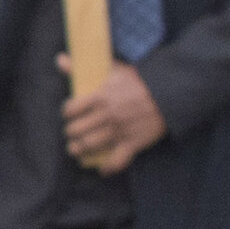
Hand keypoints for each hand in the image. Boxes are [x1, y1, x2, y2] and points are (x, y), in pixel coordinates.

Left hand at [59, 57, 166, 176]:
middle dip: (71, 132)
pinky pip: (116, 161)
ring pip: (89, 146)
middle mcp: (107, 115)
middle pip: (75, 130)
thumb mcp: (112, 69)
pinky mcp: (133, 142)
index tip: (70, 114)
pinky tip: (102, 169)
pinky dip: (108, 167)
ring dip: (79, 150)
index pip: (70, 109)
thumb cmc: (139, 79)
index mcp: (100, 96)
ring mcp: (119, 130)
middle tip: (73, 132)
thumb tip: (59, 59)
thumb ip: (83, 67)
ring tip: (76, 149)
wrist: (170, 92)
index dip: (67, 113)